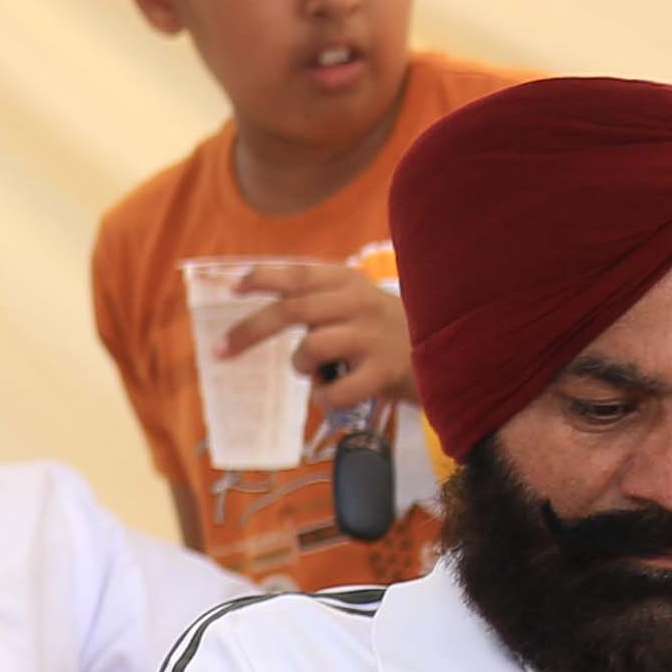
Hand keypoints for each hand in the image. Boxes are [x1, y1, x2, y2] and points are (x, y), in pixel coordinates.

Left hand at [210, 257, 413, 417]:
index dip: (262, 278)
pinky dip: (323, 397)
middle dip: (248, 331)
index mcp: (347, 282)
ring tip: (315, 372)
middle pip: (292, 311)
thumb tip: (252, 313)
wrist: (452, 352)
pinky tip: (331, 394)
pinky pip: (335, 390)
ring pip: (310, 347)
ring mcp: (373, 336)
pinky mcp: (384, 371)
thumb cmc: (384, 330)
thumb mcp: (352, 302)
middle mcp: (358, 303)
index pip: (297, 274)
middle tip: (220, 350)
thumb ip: (313, 301)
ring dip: (300, 364)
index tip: (232, 289)